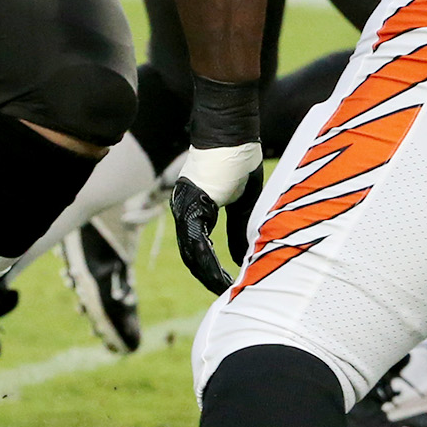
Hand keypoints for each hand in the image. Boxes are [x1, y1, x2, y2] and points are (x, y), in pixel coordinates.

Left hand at [169, 76, 263, 293]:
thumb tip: (240, 256)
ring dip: (208, 276)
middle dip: (208, 278)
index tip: (228, 286)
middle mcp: (184, 210)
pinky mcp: (191, 205)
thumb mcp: (243, 202)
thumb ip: (238, 229)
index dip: (211, 269)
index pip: (198, 248)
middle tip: (227, 296)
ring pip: (191, 252)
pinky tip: (222, 275)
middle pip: (191, 255)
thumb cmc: (239, 159)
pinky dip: (208, 262)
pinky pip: (197, 242)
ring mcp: (184, 208)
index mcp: (195, 209)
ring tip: (226, 291)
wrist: (232, 131)